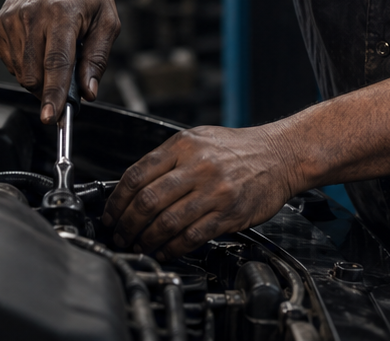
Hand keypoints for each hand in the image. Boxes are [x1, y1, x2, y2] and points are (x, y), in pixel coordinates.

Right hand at [0, 0, 117, 123]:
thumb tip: (88, 93)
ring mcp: (12, 18)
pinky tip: (39, 44)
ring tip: (54, 49)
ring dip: (39, 75)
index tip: (50, 118)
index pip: (56, 63)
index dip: (54, 95)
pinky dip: (26, 64)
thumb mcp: (108, 21)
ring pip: (21, 72)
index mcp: (62, 12)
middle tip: (67, 78)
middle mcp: (33, 14)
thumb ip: (98, 59)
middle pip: (34, 74)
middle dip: (50, 88)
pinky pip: (10, 62)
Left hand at [102, 125, 301, 259]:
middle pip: (147, 201)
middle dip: (126, 224)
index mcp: (183, 146)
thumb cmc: (238, 149)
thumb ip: (167, 160)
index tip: (110, 214)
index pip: (137, 175)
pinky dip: (172, 248)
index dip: (116, 201)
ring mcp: (213, 191)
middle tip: (119, 235)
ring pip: (167, 222)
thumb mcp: (198, 139)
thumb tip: (134, 186)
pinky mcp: (228, 213)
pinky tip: (163, 251)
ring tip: (138, 246)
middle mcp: (197, 167)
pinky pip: (191, 236)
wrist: (280, 155)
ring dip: (146, 239)